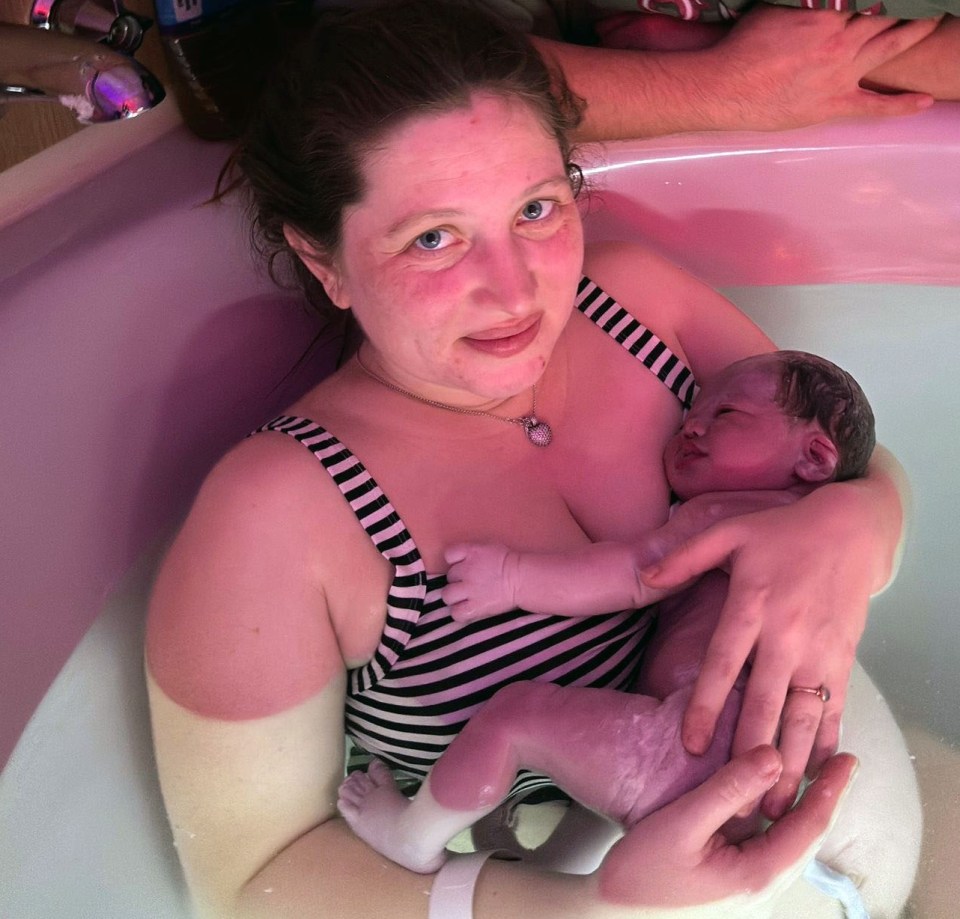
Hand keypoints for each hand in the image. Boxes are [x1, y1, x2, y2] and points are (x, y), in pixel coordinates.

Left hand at [442, 542, 517, 620]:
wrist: (523, 579)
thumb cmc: (509, 562)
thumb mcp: (489, 548)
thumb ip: (472, 553)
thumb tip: (462, 561)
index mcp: (471, 552)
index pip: (449, 554)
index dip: (454, 562)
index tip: (462, 566)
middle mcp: (467, 570)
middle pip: (449, 577)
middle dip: (458, 581)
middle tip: (470, 584)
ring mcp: (470, 589)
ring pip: (447, 595)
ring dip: (454, 597)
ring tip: (465, 598)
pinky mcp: (475, 606)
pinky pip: (456, 613)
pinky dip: (459, 612)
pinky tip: (468, 609)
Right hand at [597, 746, 857, 910]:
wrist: (611, 915)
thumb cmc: (642, 873)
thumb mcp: (683, 824)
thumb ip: (728, 790)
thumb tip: (772, 755)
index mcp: (757, 874)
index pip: (808, 827)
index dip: (830, 790)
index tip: (848, 759)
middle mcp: (761, 885)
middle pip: (805, 835)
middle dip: (824, 796)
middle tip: (839, 759)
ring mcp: (747, 887)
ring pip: (787, 841)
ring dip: (803, 805)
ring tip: (813, 773)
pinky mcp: (732, 883)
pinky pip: (767, 845)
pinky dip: (778, 816)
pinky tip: (770, 798)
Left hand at [641, 484, 890, 818]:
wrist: (850, 530)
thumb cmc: (781, 532)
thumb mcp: (729, 531)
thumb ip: (684, 556)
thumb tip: (644, 577)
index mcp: (751, 605)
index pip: (724, 664)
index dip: (707, 706)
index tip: (692, 745)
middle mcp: (786, 635)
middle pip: (765, 703)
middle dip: (749, 753)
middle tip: (736, 799)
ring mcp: (819, 650)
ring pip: (803, 716)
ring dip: (790, 761)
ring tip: (775, 803)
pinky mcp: (842, 658)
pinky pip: (833, 706)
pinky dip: (825, 740)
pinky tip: (815, 771)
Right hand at [707, 7, 939, 130]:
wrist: (724, 89)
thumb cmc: (741, 49)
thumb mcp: (774, 7)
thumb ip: (803, 1)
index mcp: (827, 15)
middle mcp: (840, 42)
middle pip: (885, 16)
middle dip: (907, 5)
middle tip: (924, 1)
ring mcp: (840, 74)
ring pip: (890, 48)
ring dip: (916, 32)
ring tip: (933, 23)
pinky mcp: (832, 105)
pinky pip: (874, 106)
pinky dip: (901, 104)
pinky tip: (925, 100)